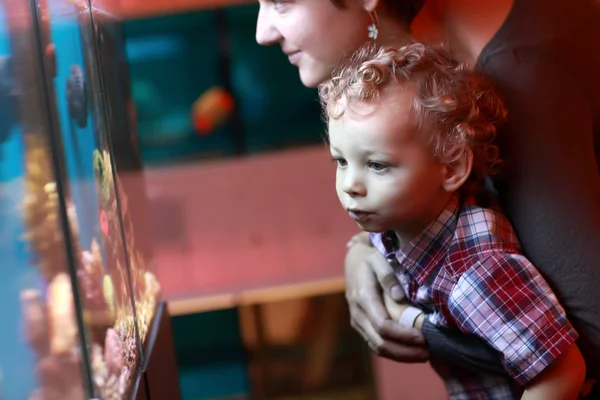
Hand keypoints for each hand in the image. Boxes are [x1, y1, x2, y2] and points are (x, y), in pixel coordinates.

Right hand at [344, 236, 429, 362]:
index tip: (423, 337)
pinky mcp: (361, 326)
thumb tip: (398, 296)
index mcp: (363, 298)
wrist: (352, 261)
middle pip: (380, 343)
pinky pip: (375, 345)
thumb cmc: (369, 259)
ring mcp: (357, 322)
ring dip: (401, 355)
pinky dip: (394, 352)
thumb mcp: (378, 259)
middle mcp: (358, 314)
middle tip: (428, 353)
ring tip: (423, 355)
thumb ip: (388, 276)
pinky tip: (410, 351)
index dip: (403, 335)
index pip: (383, 326)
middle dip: (405, 352)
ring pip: (378, 348)